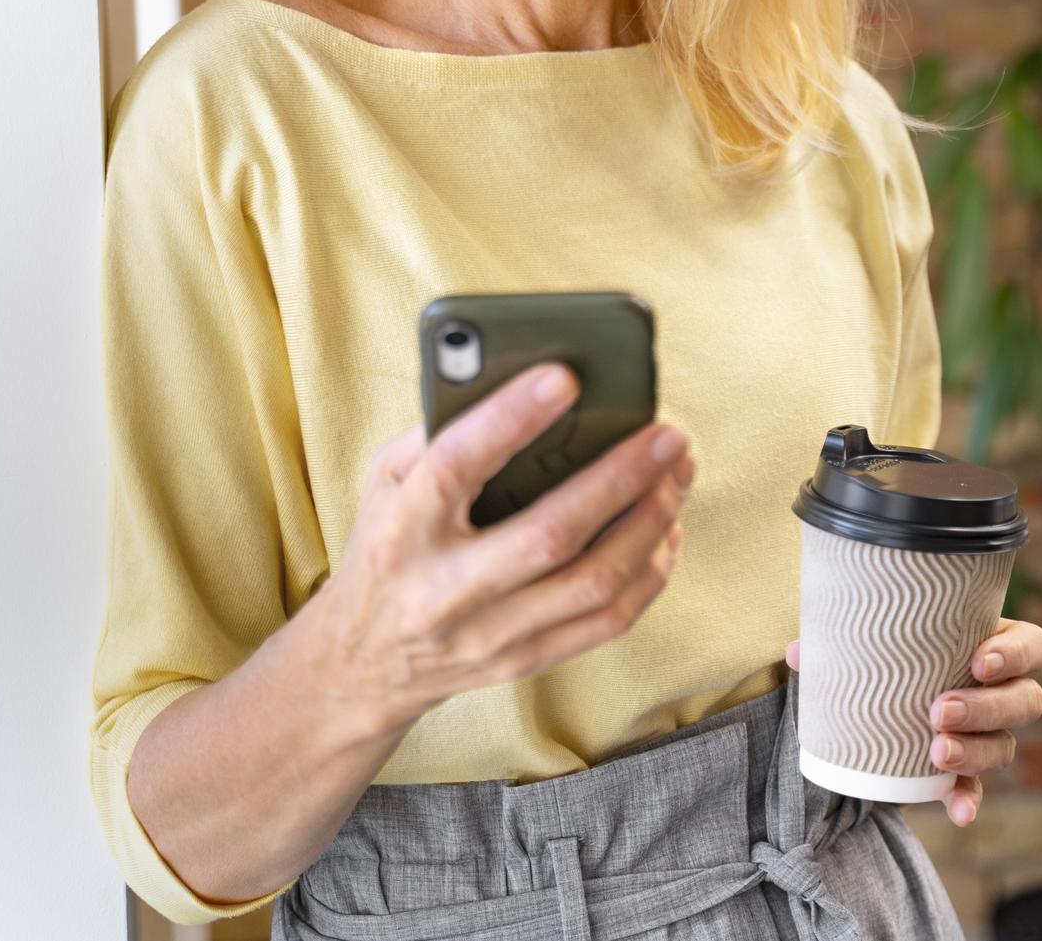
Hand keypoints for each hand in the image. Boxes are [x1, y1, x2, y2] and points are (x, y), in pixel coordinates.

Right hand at [312, 363, 695, 738]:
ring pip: (593, 583)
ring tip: (678, 472)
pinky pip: (607, 621)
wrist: (362, 665)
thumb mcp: (385, 483)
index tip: (566, 376)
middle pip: (549, 536)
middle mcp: (445, 589)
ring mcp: (489, 634)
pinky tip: (666, 528)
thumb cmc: (386, 546)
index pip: (455, 466)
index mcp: (403, 529)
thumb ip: (439, 434)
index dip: (510, 419)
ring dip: (651, 522)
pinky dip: (651, 572)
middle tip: (668, 434)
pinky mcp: (525, 661)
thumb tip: (523, 382)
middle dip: (621, 479)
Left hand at [784, 616, 1041, 825]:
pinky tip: (958, 811)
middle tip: (937, 710)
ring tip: (935, 752)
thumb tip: (799, 652)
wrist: (873, 696)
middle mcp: (999, 691)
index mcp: (989, 642)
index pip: (1032, 646)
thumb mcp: (866, 639)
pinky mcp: (964, 773)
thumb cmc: (883, 651)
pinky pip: (976, 790)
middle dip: (986, 708)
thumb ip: (839, 640)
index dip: (1015, 654)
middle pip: (1025, 702)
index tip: (977, 661)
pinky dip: (968, 800)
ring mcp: (987, 735)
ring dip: (976, 752)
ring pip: (1006, 746)